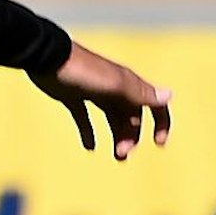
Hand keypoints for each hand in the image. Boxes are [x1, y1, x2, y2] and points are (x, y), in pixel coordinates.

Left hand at [28, 41, 171, 159]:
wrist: (46, 59)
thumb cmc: (83, 72)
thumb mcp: (114, 85)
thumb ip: (140, 93)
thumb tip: (169, 95)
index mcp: (128, 84)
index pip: (154, 104)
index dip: (161, 123)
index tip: (158, 144)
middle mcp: (114, 88)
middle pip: (131, 117)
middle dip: (131, 137)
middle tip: (121, 155)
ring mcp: (93, 92)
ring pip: (112, 118)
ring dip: (117, 137)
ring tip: (115, 156)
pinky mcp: (72, 96)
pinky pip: (85, 117)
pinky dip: (89, 132)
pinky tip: (89, 146)